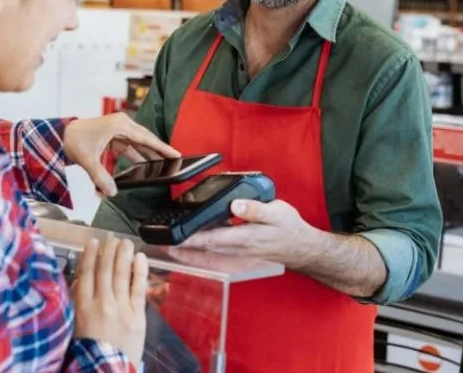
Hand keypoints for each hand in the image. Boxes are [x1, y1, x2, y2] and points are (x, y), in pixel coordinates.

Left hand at [64, 113, 178, 195]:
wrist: (60, 134)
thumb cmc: (73, 140)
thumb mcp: (87, 159)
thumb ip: (100, 177)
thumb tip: (111, 192)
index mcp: (119, 125)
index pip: (145, 138)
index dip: (161, 147)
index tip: (175, 153)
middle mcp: (121, 124)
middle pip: (145, 139)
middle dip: (158, 150)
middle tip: (174, 160)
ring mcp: (118, 128)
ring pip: (138, 142)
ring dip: (148, 153)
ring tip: (162, 164)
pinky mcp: (114, 135)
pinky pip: (130, 145)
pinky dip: (136, 154)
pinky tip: (143, 164)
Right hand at [72, 236, 148, 364]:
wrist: (105, 370)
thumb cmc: (88, 350)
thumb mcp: (74, 325)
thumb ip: (78, 302)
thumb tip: (82, 280)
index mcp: (83, 306)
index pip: (86, 273)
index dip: (90, 255)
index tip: (93, 241)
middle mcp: (102, 303)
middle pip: (105, 270)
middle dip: (108, 250)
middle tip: (112, 237)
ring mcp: (121, 308)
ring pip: (121, 275)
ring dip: (123, 255)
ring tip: (125, 242)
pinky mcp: (137, 315)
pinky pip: (139, 288)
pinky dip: (140, 271)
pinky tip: (140, 258)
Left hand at [181, 199, 319, 268]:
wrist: (300, 248)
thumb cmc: (289, 228)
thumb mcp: (276, 212)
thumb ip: (255, 209)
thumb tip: (235, 204)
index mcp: (245, 238)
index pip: (212, 238)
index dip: (191, 238)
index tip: (174, 237)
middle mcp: (238, 249)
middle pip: (204, 250)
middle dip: (183, 247)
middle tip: (162, 244)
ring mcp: (238, 254)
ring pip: (208, 255)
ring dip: (189, 252)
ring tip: (170, 247)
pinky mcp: (239, 255)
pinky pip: (215, 257)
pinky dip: (201, 254)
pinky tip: (192, 249)